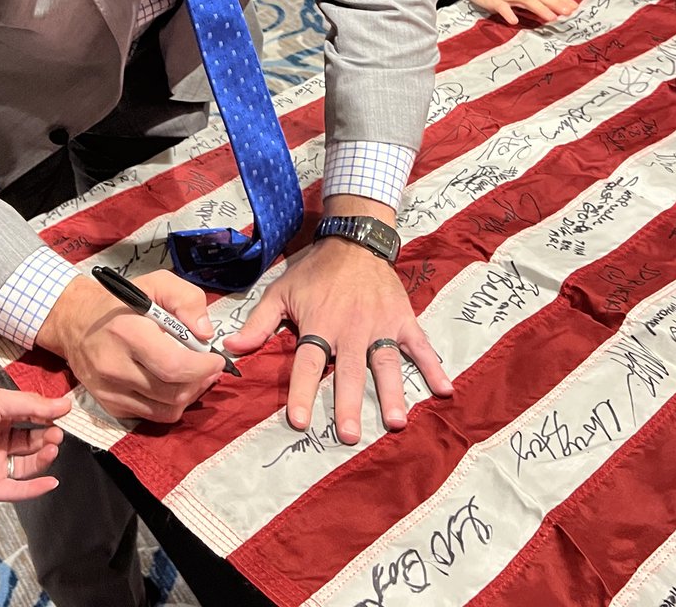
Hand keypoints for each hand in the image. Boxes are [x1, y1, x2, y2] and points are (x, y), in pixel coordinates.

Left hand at [0, 386, 70, 502]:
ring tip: (53, 448)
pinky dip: (35, 488)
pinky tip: (52, 481)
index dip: (48, 415)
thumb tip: (66, 405)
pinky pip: (15, 490)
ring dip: (44, 457)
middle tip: (58, 434)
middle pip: (31, 440)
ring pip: (26, 464)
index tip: (66, 414)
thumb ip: (33, 405)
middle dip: (48, 436)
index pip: (30, 415)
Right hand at [36, 271, 224, 421]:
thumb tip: (206, 333)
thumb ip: (187, 300)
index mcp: (128, 333)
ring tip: (194, 375)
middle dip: (201, 381)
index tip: (216, 359)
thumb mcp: (157, 283)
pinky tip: (173, 384)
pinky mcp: (110, 406)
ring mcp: (111, 392)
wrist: (75, 323)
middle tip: (209, 367)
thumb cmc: (121, 302)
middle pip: (173, 392)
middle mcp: (115, 367)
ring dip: (190, 394)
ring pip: (166, 410)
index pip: (174, 366)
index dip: (203, 367)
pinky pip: (152, 416)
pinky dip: (171, 404)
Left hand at [224, 240, 452, 444]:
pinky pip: (420, 346)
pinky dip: (433, 366)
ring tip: (394, 422)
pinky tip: (445, 390)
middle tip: (349, 435)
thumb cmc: (314, 271)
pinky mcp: (403, 319)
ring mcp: (381, 325)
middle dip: (349, 403)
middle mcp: (351, 328)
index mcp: (321, 324)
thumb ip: (258, 324)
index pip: (310, 363)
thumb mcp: (281, 292)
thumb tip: (230, 350)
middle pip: (349, 371)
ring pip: (386, 363)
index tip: (299, 420)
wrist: (354, 240)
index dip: (304, 391)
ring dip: (391, 393)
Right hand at [455, 0, 576, 24]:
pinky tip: (514, 21)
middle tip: (570, 12)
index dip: (562, 0)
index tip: (575, 7)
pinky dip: (508, 13)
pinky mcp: (494, 0)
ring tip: (551, 17)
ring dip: (540, 9)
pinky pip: (502, 7)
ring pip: (527, 2)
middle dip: (556, 5)